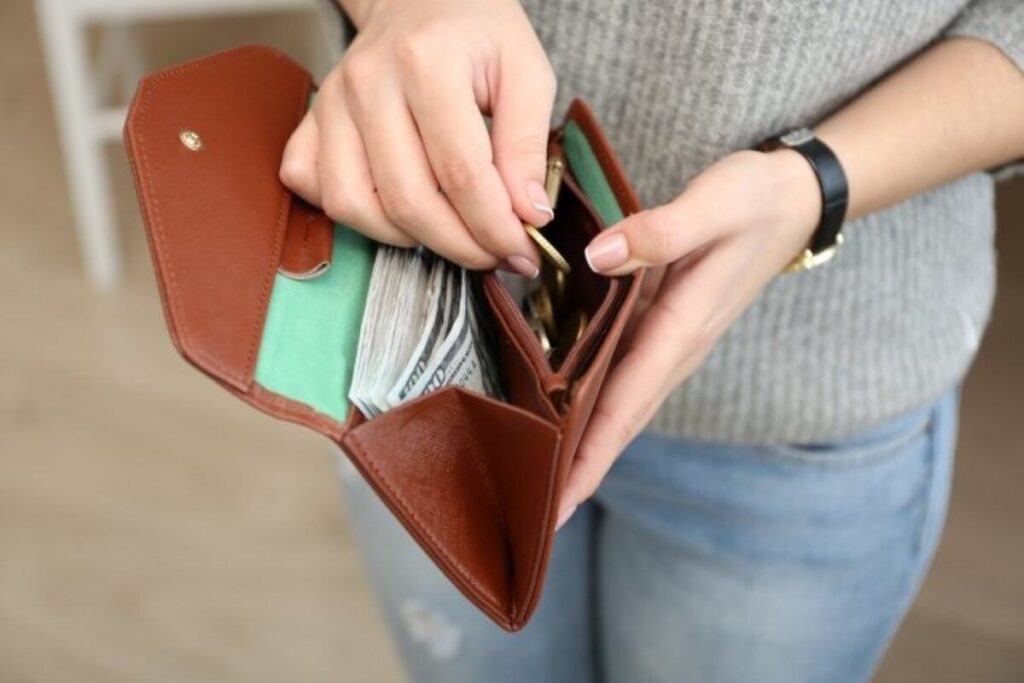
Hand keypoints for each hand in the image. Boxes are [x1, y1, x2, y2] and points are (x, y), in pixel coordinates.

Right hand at [279, 0, 555, 277]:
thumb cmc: (475, 32)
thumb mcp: (526, 72)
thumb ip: (528, 145)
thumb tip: (528, 216)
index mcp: (426, 63)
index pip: (461, 175)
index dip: (495, 227)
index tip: (521, 249)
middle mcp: (368, 83)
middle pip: (409, 201)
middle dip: (460, 245)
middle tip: (494, 253)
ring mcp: (331, 105)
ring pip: (355, 207)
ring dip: (409, 239)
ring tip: (450, 232)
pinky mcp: (311, 122)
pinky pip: (315, 189)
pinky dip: (353, 216)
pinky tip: (395, 209)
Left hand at [557, 149, 822, 528]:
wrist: (792, 199)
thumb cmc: (753, 201)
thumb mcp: (714, 205)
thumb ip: (660, 232)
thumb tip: (600, 257)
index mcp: (683, 328)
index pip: (625, 405)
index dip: (590, 456)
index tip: (560, 501)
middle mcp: (677, 347)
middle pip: (621, 421)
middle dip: (581, 469)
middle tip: (536, 511)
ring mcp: (673, 341)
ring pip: (623, 404)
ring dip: (586, 443)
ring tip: (544, 476)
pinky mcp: (667, 326)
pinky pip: (625, 376)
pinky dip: (596, 404)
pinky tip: (567, 412)